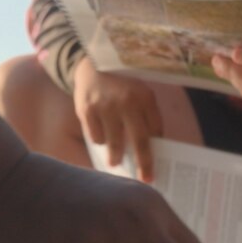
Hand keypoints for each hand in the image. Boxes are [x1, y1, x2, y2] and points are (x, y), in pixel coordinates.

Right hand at [73, 58, 162, 181]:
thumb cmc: (121, 84)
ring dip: (116, 157)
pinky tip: (101, 138)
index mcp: (144, 97)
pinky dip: (99, 141)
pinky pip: (95, 136)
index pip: (154, 130)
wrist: (93, 62)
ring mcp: (105, 106)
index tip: (153, 172)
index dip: (154, 152)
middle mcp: (126, 101)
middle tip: (144, 179)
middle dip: (144, 164)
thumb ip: (147, 115)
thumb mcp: (140, 92)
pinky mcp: (87, 110)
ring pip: (114, 143)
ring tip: (115, 162)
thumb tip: (152, 145)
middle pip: (139, 140)